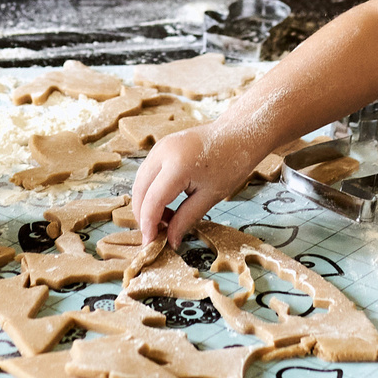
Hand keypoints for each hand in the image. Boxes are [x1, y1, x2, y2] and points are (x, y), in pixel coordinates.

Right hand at [132, 122, 266, 247]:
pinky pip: (147, 173)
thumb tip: (171, 240)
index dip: (148, 225)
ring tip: (164, 221)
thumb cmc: (230, 163)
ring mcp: (159, 147)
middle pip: (140, 192)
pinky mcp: (160, 147)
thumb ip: (186, 218)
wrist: (237, 134)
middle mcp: (162, 153)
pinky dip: (150, 191)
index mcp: (177, 165)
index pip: (152, 201)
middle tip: (156, 235)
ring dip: (146, 204)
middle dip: (143, 216)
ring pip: (140, 182)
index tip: (150, 243)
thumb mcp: (210, 196)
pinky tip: (165, 204)